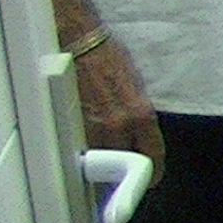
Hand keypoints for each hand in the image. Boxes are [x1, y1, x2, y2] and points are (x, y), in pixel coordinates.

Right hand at [74, 33, 165, 180]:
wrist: (79, 44)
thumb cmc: (107, 59)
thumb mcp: (136, 88)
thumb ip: (138, 116)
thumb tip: (139, 137)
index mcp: (140, 115)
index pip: (153, 155)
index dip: (154, 172)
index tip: (152, 178)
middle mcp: (117, 125)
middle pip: (124, 164)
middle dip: (123, 169)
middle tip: (122, 172)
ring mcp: (90, 128)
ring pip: (98, 162)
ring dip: (100, 162)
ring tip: (98, 158)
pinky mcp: (68, 126)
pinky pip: (79, 149)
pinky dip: (80, 152)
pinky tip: (80, 147)